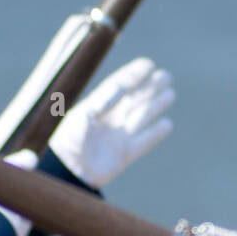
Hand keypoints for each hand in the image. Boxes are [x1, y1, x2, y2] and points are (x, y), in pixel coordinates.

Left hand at [50, 57, 174, 188]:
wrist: (66, 171)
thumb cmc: (68, 140)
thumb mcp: (82, 116)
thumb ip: (102, 101)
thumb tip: (122, 87)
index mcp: (96, 107)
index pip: (119, 86)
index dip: (133, 75)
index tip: (148, 64)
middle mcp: (109, 120)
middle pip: (133, 100)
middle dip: (149, 87)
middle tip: (165, 76)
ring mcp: (117, 137)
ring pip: (142, 117)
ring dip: (155, 106)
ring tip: (170, 94)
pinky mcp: (124, 155)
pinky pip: (144, 142)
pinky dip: (156, 133)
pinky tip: (167, 124)